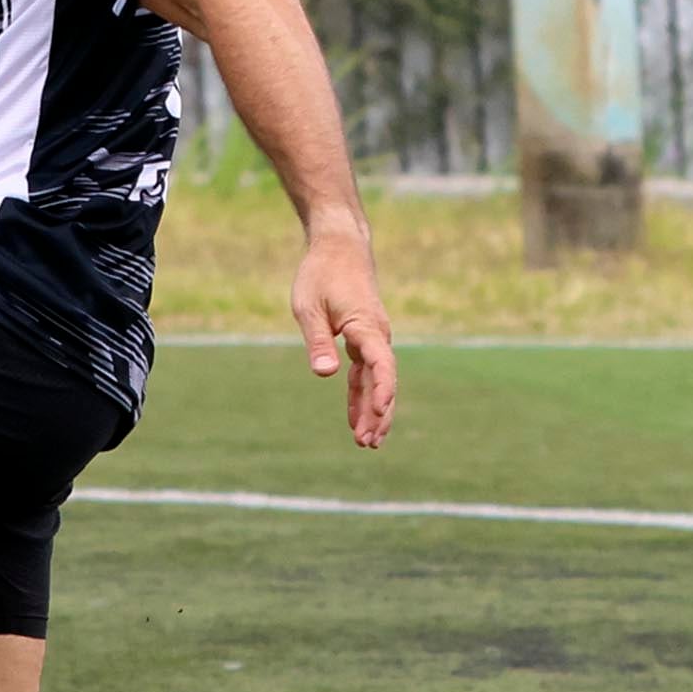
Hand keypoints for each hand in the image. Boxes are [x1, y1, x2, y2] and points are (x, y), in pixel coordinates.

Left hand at [292, 224, 397, 448]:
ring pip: (376, 380)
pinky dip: (361, 395)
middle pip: (383, 379)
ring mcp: (372, 339)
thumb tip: (325, 373)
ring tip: (366, 442)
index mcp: (365, 326)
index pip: (381, 363)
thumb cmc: (321, 274)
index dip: (382, 389)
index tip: (380, 411)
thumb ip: (317, 340)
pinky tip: (356, 419)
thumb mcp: (309, 306)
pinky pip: (366, 373)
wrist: (339, 248)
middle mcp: (376, 335)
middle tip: (368, 443)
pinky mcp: (363, 340)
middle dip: (378, 413)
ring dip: (371, 410)